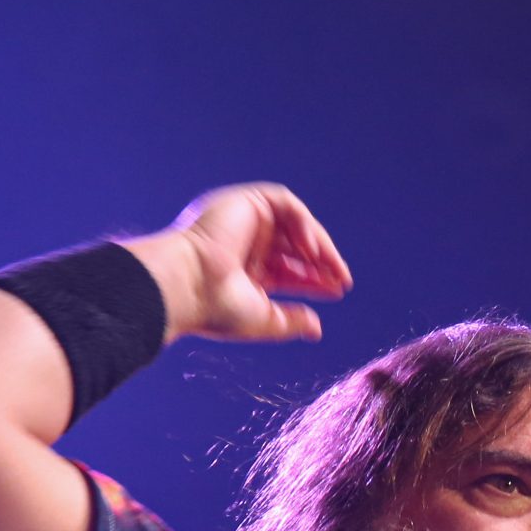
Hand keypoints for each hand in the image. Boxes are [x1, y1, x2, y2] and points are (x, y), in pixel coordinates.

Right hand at [121, 183, 350, 346]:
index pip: (289, 269)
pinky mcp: (244, 201)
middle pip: (295, 247)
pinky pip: (285, 203)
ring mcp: (245, 221)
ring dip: (318, 243)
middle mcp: (245, 243)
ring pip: (294, 224)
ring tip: (331, 266)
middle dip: (322, 262)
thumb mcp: (264, 319)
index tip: (338, 290)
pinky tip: (311, 248)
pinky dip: (303, 222)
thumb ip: (291, 321)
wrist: (189, 285)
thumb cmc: (217, 308)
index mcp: (245, 270)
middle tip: (342, 279)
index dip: (315, 278)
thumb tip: (317, 328)